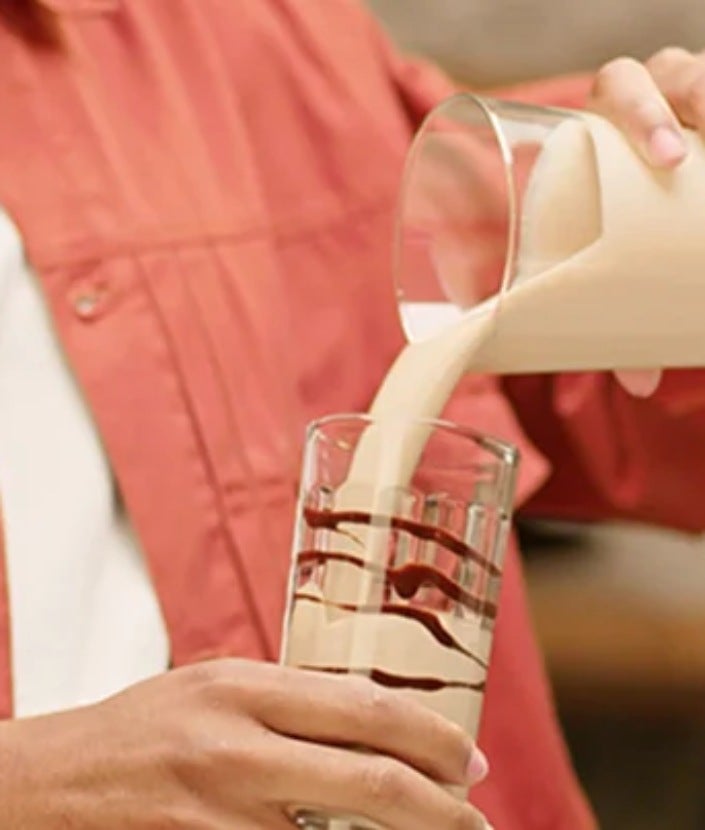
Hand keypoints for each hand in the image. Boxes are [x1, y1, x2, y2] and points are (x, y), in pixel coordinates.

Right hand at [0, 659, 489, 829]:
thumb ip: (289, 699)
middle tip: (476, 815)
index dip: (430, 737)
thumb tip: (371, 719)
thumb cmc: (145, 724)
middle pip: (368, 780)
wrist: (59, 780)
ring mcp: (222, 814)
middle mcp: (238, 747)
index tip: (468, 758)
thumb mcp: (219, 683)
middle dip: (441, 805)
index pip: (364, 707)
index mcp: (246, 687)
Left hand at [588, 48, 704, 397]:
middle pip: (674, 72)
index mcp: (606, 119)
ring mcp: (692, 92)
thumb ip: (616, 309)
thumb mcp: (611, 256)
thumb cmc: (610, 226)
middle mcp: (654, 94)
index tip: (670, 157)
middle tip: (692, 159)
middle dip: (692, 100)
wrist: (639, 195)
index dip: (641, 108)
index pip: (621, 86)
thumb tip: (638, 385)